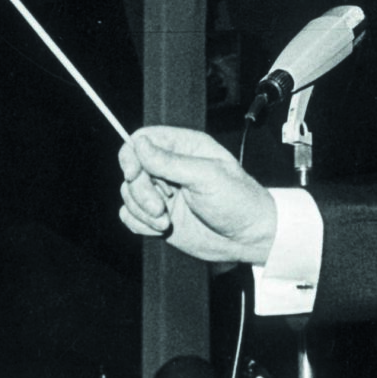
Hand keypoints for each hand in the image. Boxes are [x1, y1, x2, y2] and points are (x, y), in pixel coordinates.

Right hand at [116, 127, 277, 263]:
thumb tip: (140, 144)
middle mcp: (170, 167)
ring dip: (141, 211)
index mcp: (184, 147)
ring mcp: (163, 192)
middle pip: (132, 169)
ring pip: (128, 194)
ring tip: (165, 222)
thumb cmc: (238, 202)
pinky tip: (160, 229)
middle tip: (160, 207)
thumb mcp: (206, 177)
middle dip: (140, 191)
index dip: (131, 155)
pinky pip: (131, 215)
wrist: (247, 238)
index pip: (143, 139)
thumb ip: (170, 161)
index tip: (133, 173)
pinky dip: (140, 224)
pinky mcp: (158, 215)